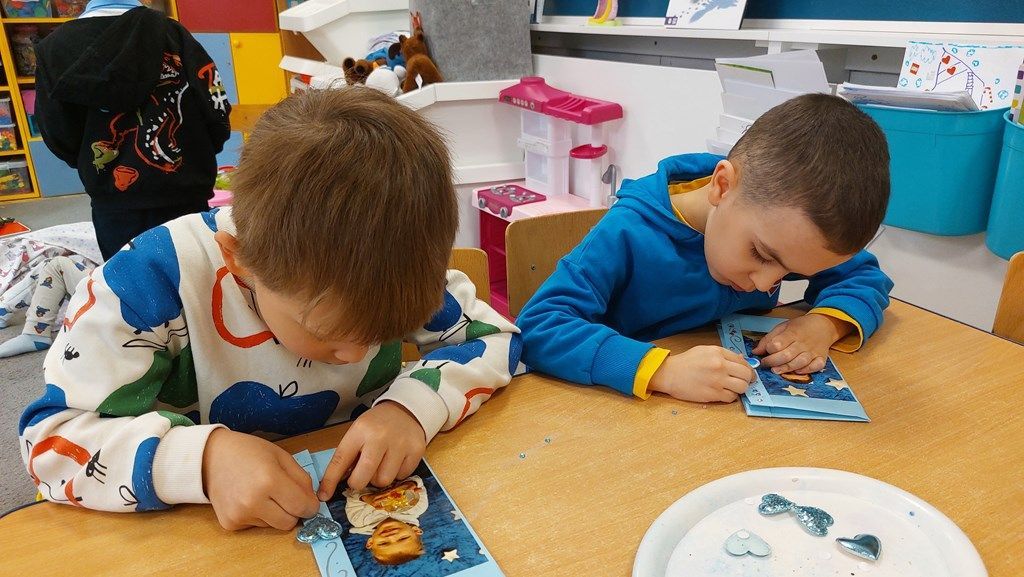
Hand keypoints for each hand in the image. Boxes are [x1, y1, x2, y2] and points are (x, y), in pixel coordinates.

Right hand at [202, 428, 319, 530]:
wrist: (210, 457)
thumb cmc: (249, 452)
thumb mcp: (281, 456)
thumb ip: (302, 479)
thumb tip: (313, 501)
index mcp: (269, 480)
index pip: (302, 507)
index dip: (311, 506)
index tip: (310, 502)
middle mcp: (253, 501)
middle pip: (289, 523)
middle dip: (294, 512)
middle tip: (287, 497)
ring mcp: (239, 515)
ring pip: (273, 525)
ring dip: (275, 513)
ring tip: (263, 493)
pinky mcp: (230, 523)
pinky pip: (256, 526)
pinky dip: (259, 516)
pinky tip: (249, 499)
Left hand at [317, 401, 425, 498]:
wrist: (405, 410)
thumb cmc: (376, 425)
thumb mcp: (358, 432)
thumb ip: (348, 456)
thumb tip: (335, 485)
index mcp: (360, 430)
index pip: (341, 460)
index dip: (330, 481)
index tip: (323, 495)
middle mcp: (380, 437)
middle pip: (364, 477)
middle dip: (358, 483)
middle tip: (360, 478)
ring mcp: (400, 444)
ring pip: (384, 481)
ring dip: (379, 478)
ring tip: (381, 465)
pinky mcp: (416, 450)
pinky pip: (402, 476)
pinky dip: (396, 473)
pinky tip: (396, 460)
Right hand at [648, 345, 755, 402]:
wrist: (669, 374)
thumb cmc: (686, 362)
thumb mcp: (705, 351)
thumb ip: (724, 355)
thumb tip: (742, 361)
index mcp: (718, 353)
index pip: (743, 362)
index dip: (748, 370)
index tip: (747, 374)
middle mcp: (720, 365)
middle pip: (746, 375)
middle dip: (747, 380)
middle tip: (743, 382)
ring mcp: (717, 381)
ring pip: (742, 387)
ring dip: (740, 389)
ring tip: (732, 388)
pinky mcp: (712, 394)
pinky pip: (731, 397)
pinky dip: (730, 396)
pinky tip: (723, 393)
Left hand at [752, 314, 849, 373]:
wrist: (824, 325)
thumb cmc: (800, 327)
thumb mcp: (782, 327)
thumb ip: (768, 339)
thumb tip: (756, 352)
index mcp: (793, 333)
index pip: (777, 343)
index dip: (769, 349)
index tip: (764, 353)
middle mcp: (803, 343)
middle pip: (786, 355)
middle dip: (773, 361)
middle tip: (766, 364)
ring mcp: (813, 351)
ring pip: (800, 362)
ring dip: (786, 368)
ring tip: (776, 370)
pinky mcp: (821, 358)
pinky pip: (815, 367)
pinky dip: (806, 370)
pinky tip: (797, 371)